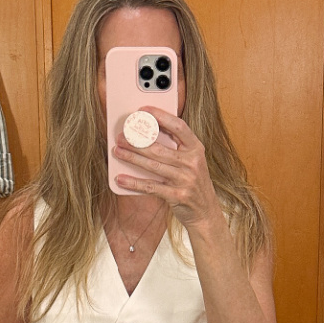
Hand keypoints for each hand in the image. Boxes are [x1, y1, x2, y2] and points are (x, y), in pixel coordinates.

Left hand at [111, 109, 222, 231]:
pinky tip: (121, 179)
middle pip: (159, 148)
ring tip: (117, 151)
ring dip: (132, 157)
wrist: (206, 212)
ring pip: (153, 165)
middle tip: (121, 136)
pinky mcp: (177, 196)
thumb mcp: (192, 161)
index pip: (179, 127)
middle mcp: (192, 163)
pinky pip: (150, 187)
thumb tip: (149, 134)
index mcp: (196, 149)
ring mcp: (185, 180)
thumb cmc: (194, 183)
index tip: (144, 110)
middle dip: (137, 141)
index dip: (161, 116)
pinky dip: (133, 183)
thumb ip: (177, 148)